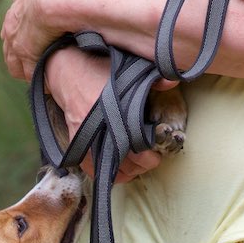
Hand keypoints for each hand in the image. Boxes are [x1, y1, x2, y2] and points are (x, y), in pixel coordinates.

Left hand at [1, 0, 63, 80]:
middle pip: (11, 53)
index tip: (32, 45)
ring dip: (31, 71)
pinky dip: (42, 78)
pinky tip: (51, 80)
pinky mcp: (28, 57)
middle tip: (35, 66)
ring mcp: (17, 46)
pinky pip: (32, 74)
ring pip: (18, 67)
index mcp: (14, 14)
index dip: (22, 40)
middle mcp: (11, 31)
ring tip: (45, 76)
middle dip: (22, 60)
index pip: (11, 33)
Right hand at [46, 46, 166, 182]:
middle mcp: (98, 126)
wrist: (69, 71)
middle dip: (141, 164)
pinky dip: (106, 173)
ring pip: (108, 167)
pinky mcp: (75, 142)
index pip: (133, 142)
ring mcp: (85, 136)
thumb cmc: (102, 69)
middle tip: (154, 159)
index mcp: (113, 109)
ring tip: (140, 166)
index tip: (158, 153)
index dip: (148, 153)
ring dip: (127, 172)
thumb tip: (174, 80)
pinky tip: (120, 170)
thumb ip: (152, 78)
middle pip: (123, 159)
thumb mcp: (128, 69)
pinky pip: (91, 168)